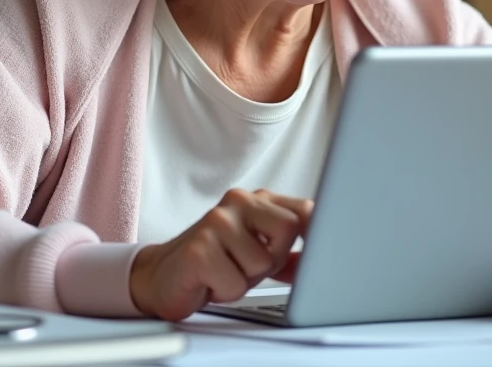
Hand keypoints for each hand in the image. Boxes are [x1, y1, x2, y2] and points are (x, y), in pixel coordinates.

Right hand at [129, 188, 312, 320]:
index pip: (304, 209)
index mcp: (256, 200)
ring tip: (226, 272)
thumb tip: (327, 253)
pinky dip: (226, 291)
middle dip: (275, 259)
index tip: (329, 249)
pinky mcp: (199, 249)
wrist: (162, 275)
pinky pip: (236, 283)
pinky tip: (210, 281)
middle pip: (288, 229)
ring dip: (246, 279)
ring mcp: (216, 222)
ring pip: (262, 263)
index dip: (319, 232)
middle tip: (248, 266)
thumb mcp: (258, 253)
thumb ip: (290, 249)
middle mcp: (237, 202)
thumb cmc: (215, 262)